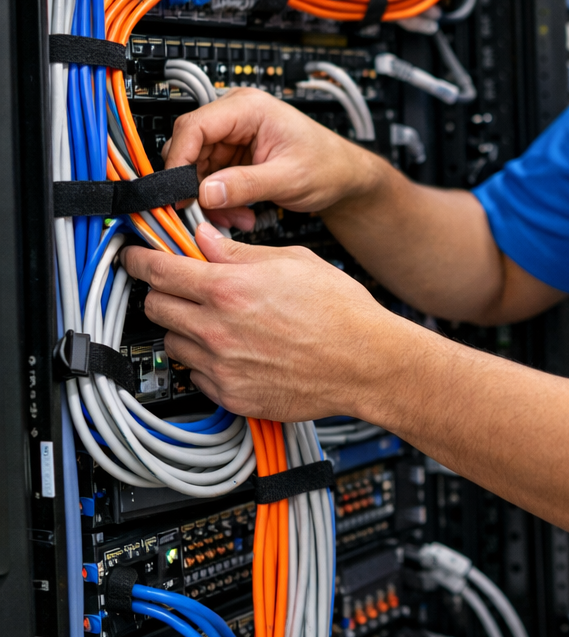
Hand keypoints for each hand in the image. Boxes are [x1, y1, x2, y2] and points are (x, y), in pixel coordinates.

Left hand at [121, 224, 424, 421]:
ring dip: (183, 328)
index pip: (159, 270)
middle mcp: (218, 330)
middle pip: (155, 307)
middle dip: (161, 292)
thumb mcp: (292, 261)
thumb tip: (205, 240)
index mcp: (230, 289)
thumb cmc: (341, 312)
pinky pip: (196, 375)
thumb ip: (239, 253)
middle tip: (180, 287)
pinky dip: (206, 361)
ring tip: (217, 322)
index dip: (139, 259)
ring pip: (172, 343)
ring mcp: (222, 367)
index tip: (133, 256)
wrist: (367, 363)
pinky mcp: (232, 396)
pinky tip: (235, 350)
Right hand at [162, 88, 378, 230]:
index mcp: (248, 108)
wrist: (344, 176)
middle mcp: (235, 117)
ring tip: (236, 218)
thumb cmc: (327, 165)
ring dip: (209, 199)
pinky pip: (209, 179)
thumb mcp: (288, 178)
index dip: (179, 161)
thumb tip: (205, 193)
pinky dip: (219, 201)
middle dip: (195, 186)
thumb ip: (246, 185)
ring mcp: (232, 136)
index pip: (194, 126)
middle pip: (189, 148)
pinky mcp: (233, 156)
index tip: (176, 194)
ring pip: (196, 169)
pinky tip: (239, 214)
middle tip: (205, 215)